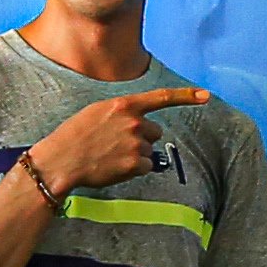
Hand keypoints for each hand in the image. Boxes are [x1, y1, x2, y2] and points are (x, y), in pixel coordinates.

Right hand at [22, 88, 209, 197]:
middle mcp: (134, 122)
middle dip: (141, 138)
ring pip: (149, 151)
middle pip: (154, 131)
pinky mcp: (134, 164)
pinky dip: (133, 170)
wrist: (60, 160)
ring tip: (110, 156)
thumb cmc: (74, 136)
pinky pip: (146, 167)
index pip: (162, 98)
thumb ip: (121, 113)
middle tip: (115, 144)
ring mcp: (135, 143)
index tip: (206, 96)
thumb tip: (139, 121)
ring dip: (135, 155)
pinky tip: (114, 167)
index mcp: (124, 105)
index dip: (186, 96)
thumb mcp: (97, 112)